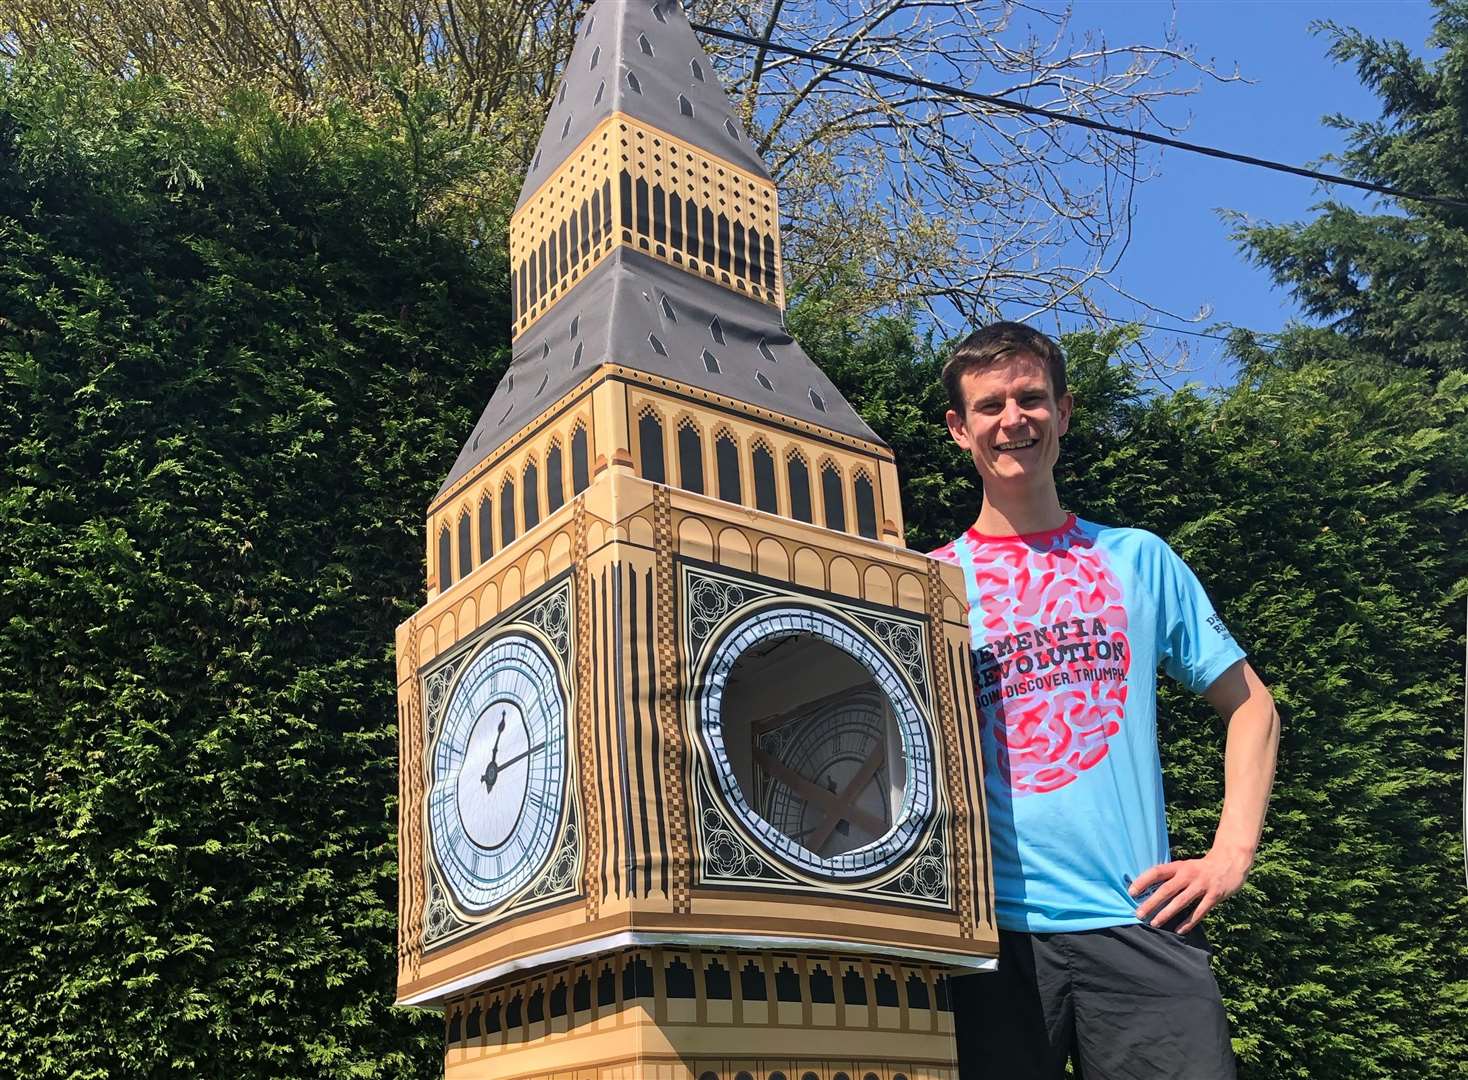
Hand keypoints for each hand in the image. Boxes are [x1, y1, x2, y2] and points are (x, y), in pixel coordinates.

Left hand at [1128, 846, 1252, 932]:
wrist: (1230, 862)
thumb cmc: (1201, 868)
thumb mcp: (1185, 867)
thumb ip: (1170, 876)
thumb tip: (1148, 889)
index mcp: (1179, 866)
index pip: (1157, 872)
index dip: (1143, 881)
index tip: (1131, 892)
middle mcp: (1189, 875)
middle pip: (1166, 889)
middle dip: (1151, 903)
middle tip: (1138, 914)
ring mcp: (1202, 885)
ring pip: (1181, 902)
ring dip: (1166, 913)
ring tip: (1154, 923)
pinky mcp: (1214, 896)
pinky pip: (1199, 912)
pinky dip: (1188, 922)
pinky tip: (1178, 930)